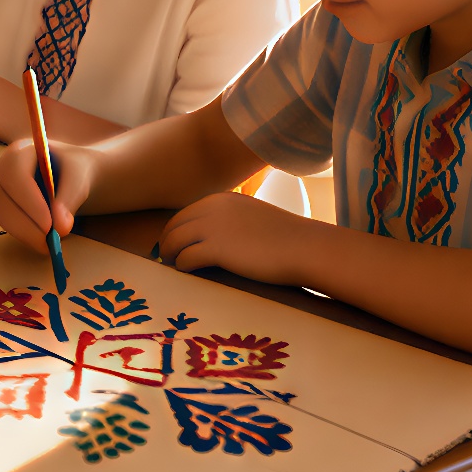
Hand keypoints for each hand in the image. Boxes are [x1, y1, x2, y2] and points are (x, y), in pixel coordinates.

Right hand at [0, 136, 94, 245]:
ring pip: (2, 215)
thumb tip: (59, 227)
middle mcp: (6, 170)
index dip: (28, 200)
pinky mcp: (7, 207)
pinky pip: (9, 225)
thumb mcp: (79, 178)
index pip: (14, 174)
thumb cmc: (76, 170)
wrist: (75, 176)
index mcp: (20, 152)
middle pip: (2, 197)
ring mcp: (4, 189)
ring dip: (25, 233)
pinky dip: (26, 236)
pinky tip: (44, 241)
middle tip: (51, 240)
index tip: (49, 224)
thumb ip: (69, 198)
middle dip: (25, 223)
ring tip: (51, 243)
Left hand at [157, 191, 314, 283]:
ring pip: (174, 241)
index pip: (185, 213)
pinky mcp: (216, 249)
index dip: (175, 229)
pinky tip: (185, 272)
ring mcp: (213, 228)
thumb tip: (216, 234)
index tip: (173, 242)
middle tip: (165, 257)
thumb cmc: (287, 237)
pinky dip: (181, 266)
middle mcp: (212, 208)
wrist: (306, 247)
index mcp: (221, 199)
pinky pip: (186, 258)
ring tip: (171, 266)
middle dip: (166, 241)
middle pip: (174, 225)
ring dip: (169, 254)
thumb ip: (232, 220)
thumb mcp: (253, 216)